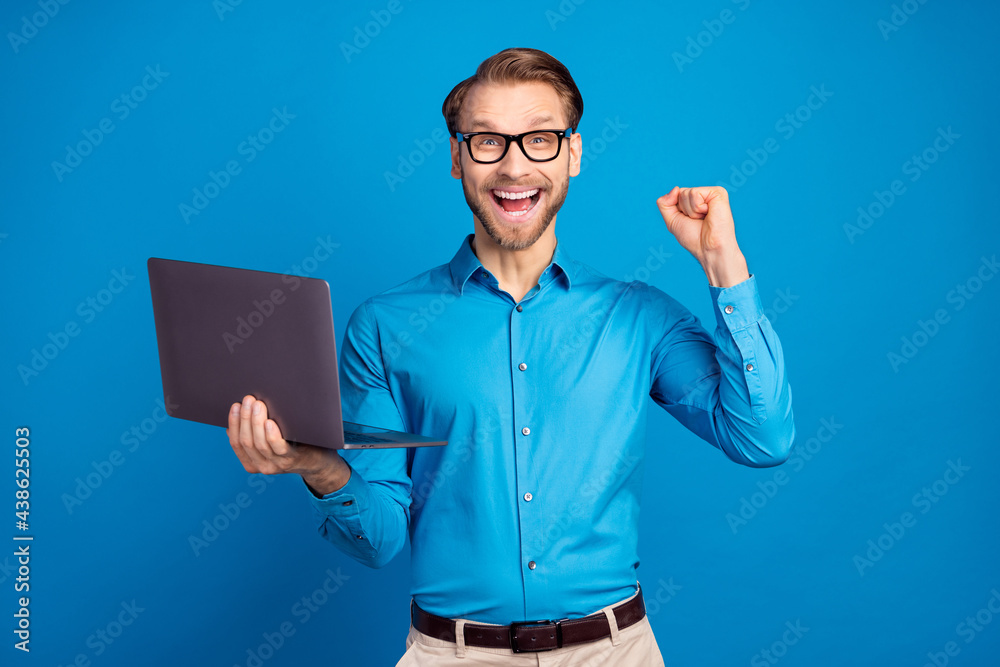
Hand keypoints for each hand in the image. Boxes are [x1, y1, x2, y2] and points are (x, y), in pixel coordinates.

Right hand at [227, 395, 349, 494]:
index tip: (235, 405)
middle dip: (245, 418)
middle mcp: (262, 466)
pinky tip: (270, 422)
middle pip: (247, 441)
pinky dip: (272, 435)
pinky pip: (279, 448)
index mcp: (252, 462)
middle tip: (248, 399)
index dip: (234, 423)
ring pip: (260, 443)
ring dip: (256, 422)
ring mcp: (277, 464)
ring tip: (258, 404)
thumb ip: (256, 432)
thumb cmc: (293, 445)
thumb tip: (241, 412)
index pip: (236, 443)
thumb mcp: (270, 442)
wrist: (319, 462)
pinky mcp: (292, 459)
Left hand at [656, 186, 748, 286]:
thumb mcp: (672, 220)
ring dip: (691, 211)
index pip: (676, 194)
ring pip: (686, 193)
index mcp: (696, 201)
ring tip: (704, 218)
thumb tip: (675, 188)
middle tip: (698, 220)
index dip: (677, 210)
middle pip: (680, 192)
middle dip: (684, 210)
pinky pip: (695, 193)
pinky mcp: (718, 193)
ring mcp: (712, 193)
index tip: (689, 221)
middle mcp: (704, 195)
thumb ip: (664, 203)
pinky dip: (697, 207)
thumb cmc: (694, 238)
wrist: (708, 248)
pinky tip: (708, 214)